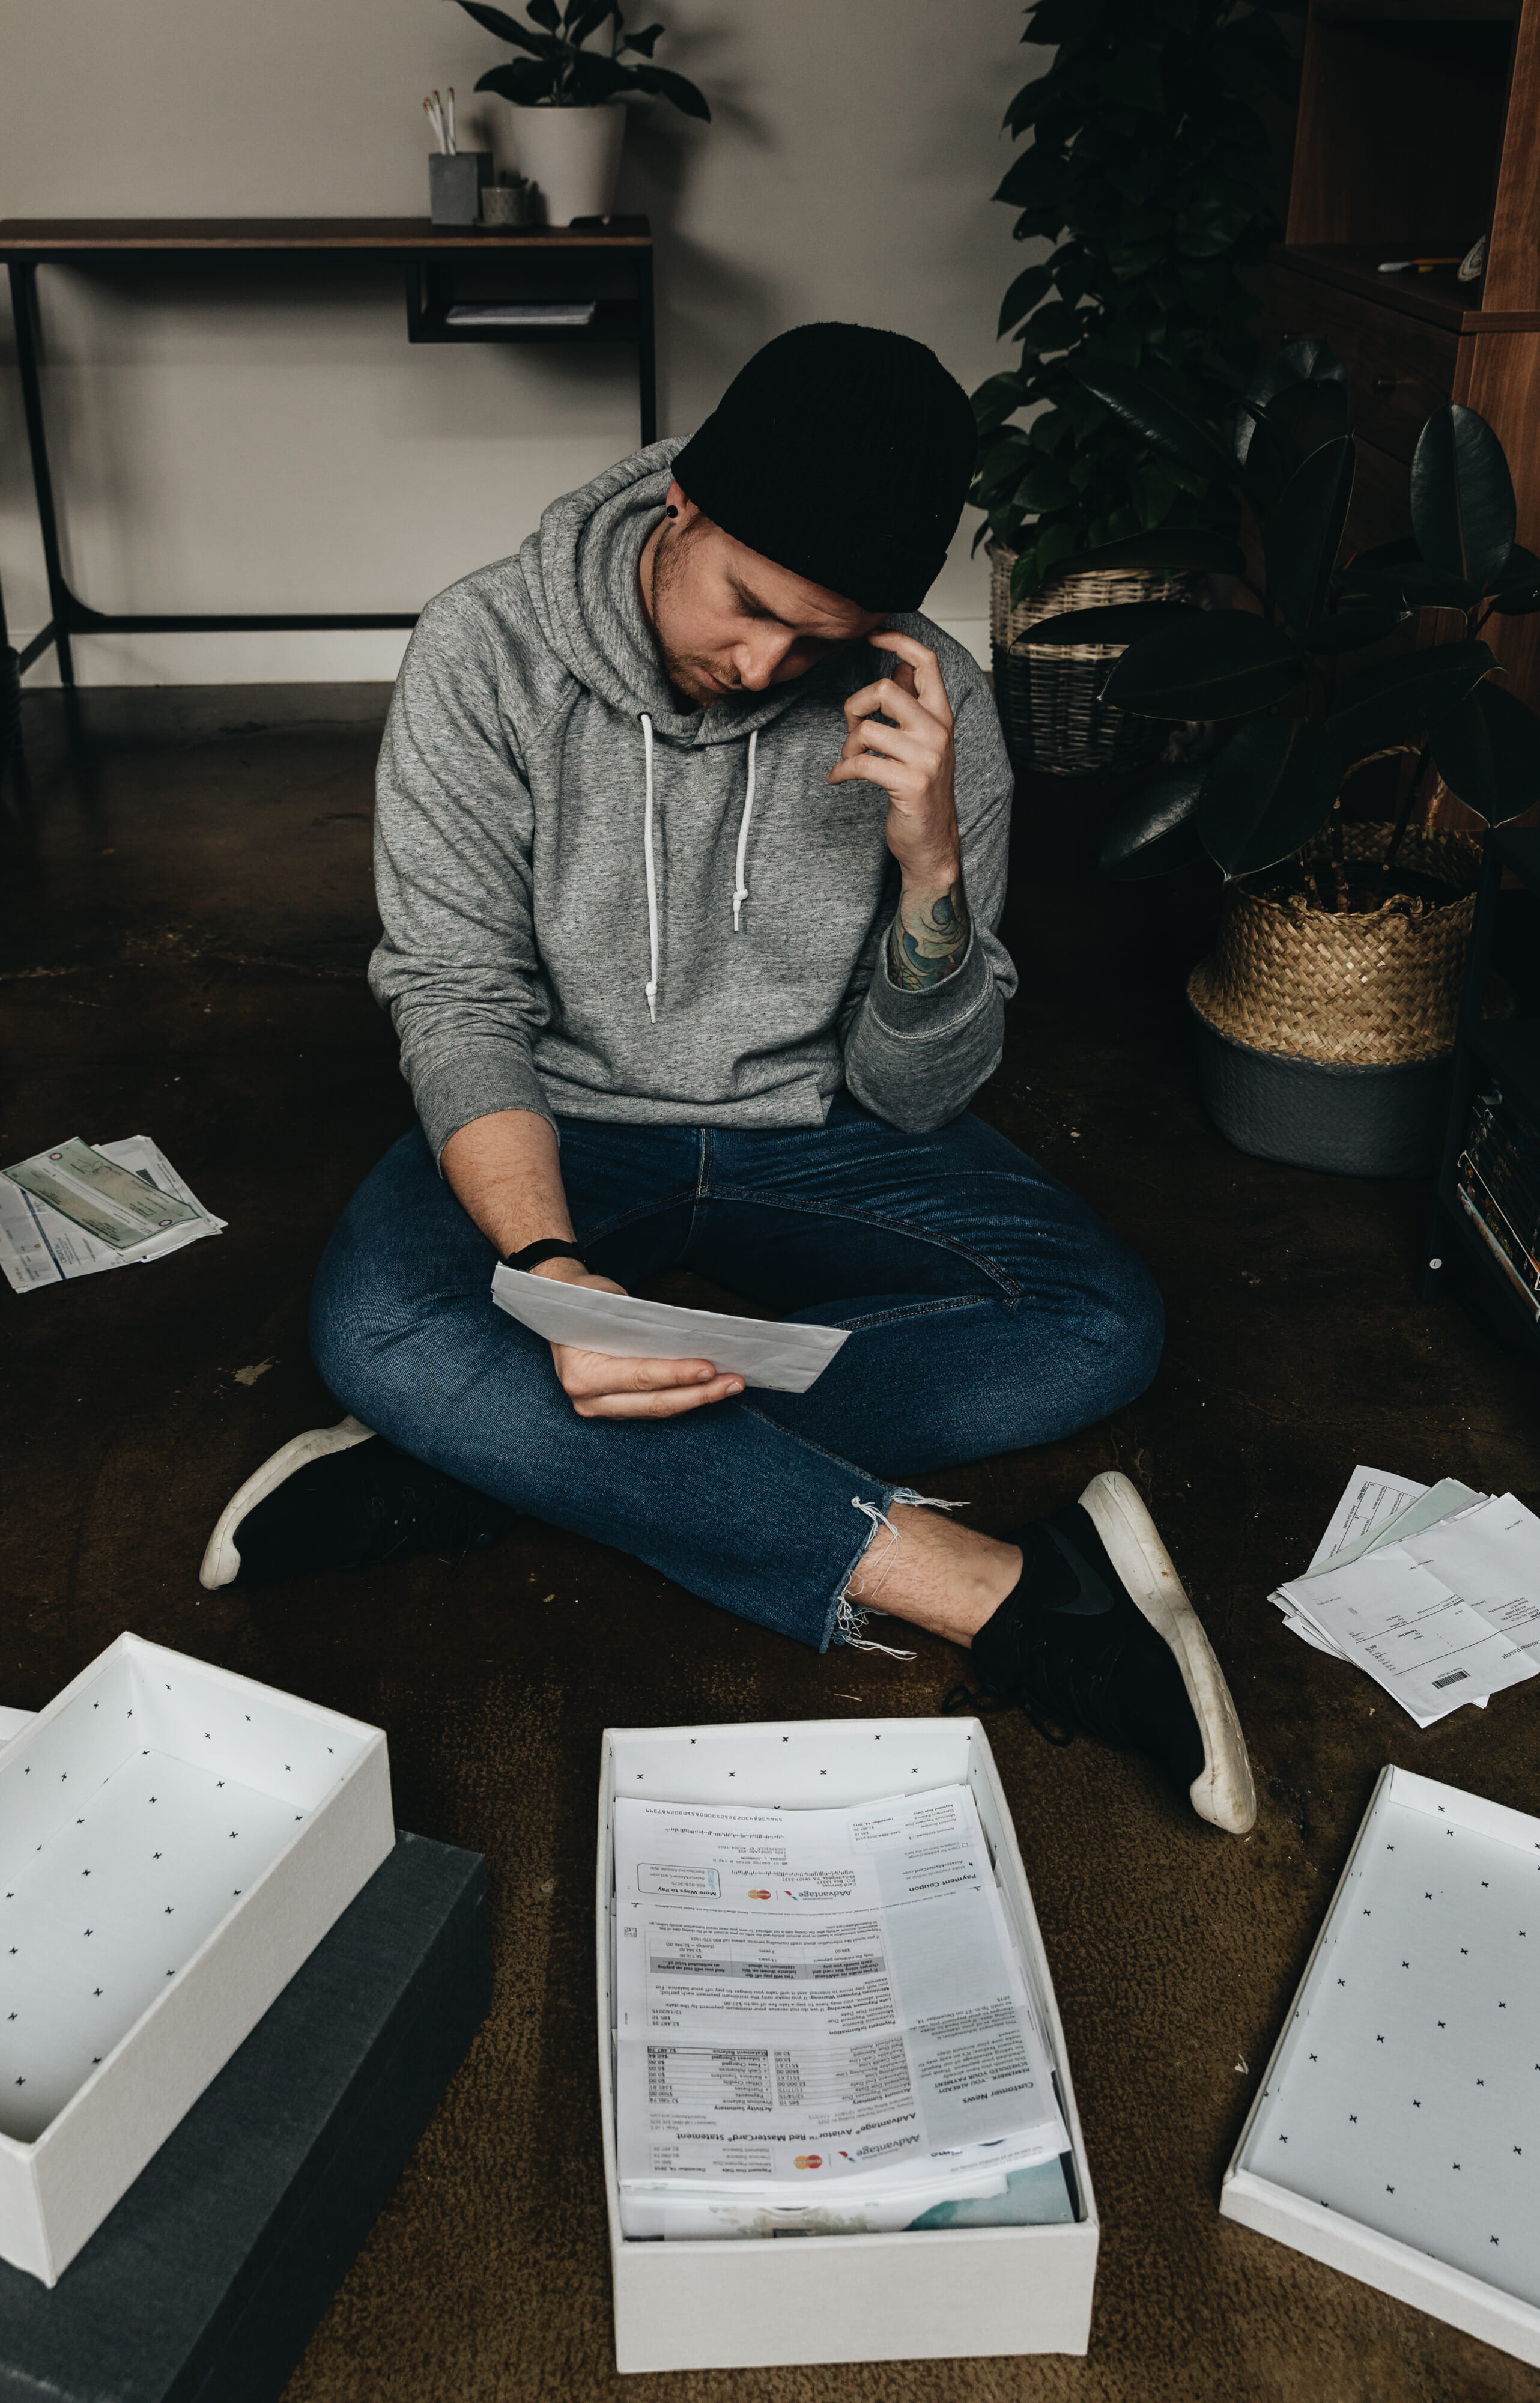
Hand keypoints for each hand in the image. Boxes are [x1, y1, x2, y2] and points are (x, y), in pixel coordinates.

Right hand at [531, 1255, 745, 1420]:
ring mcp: (599, 1408)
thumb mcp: (611, 1305)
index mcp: (582, 1374)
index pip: (640, 1376)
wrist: (557, 1305)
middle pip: (653, 1402)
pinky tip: (707, 1389)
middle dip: (698, 1394)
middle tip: (733, 1382)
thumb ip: (643, 1328)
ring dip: (696, 1398)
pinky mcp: (614, 1408)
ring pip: (657, 1410)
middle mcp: (588, 1400)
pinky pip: (652, 1407)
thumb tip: (690, 1341)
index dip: (677, 1374)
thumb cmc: (585, 1300)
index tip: (710, 1368)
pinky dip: (681, 1397)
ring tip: (730, 1386)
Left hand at [826, 629, 959, 889]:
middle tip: (851, 730)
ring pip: (867, 728)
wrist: (932, 842)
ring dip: (847, 746)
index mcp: (942, 716)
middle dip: (854, 707)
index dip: (897, 641)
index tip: (872, 635)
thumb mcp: (921, 741)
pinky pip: (860, 763)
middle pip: (885, 690)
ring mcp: (926, 758)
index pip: (926, 662)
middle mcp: (939, 732)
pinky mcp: (909, 783)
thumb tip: (899, 665)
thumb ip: (911, 703)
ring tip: (850, 760)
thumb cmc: (922, 790)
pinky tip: (838, 779)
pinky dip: (840, 771)